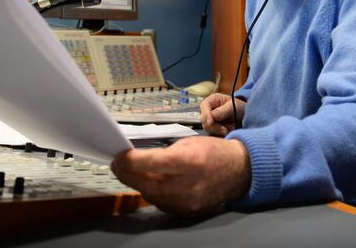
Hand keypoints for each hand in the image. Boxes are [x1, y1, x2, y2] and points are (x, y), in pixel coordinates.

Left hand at [111, 136, 250, 215]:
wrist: (238, 172)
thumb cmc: (212, 152)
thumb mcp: (188, 143)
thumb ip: (163, 153)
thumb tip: (137, 159)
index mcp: (189, 161)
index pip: (152, 162)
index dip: (130, 160)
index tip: (118, 156)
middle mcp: (188, 185)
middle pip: (146, 184)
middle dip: (127, 174)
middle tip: (117, 165)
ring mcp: (188, 203)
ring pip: (151, 196)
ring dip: (138, 184)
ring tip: (132, 172)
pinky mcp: (188, 213)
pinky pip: (162, 204)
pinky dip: (153, 193)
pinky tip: (151, 183)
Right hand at [200, 93, 245, 135]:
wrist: (243, 114)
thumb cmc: (238, 107)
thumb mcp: (233, 106)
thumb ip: (223, 111)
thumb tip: (213, 116)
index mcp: (212, 100)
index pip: (204, 106)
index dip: (206, 115)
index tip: (211, 122)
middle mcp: (208, 109)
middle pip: (204, 119)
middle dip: (215, 126)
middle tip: (226, 130)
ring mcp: (208, 118)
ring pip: (208, 128)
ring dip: (219, 130)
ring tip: (231, 127)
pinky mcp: (211, 127)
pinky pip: (212, 132)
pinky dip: (220, 133)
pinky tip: (228, 130)